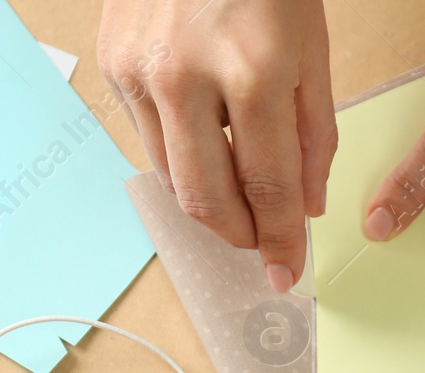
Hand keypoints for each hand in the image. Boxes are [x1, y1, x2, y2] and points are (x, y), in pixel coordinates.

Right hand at [98, 0, 335, 292]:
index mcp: (253, 70)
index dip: (278, 238)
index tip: (285, 269)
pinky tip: (207, 144)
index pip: (267, 185)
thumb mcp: (313, 49)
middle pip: (206, 199)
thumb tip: (303, 208)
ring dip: (210, 201)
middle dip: (238, 235)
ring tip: (239, 193)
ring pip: (171, 178)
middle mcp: (187, 74)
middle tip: (260, 243)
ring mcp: (139, 69)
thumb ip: (312, 136)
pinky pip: (147, 139)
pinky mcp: (111, 63)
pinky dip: (181, 158)